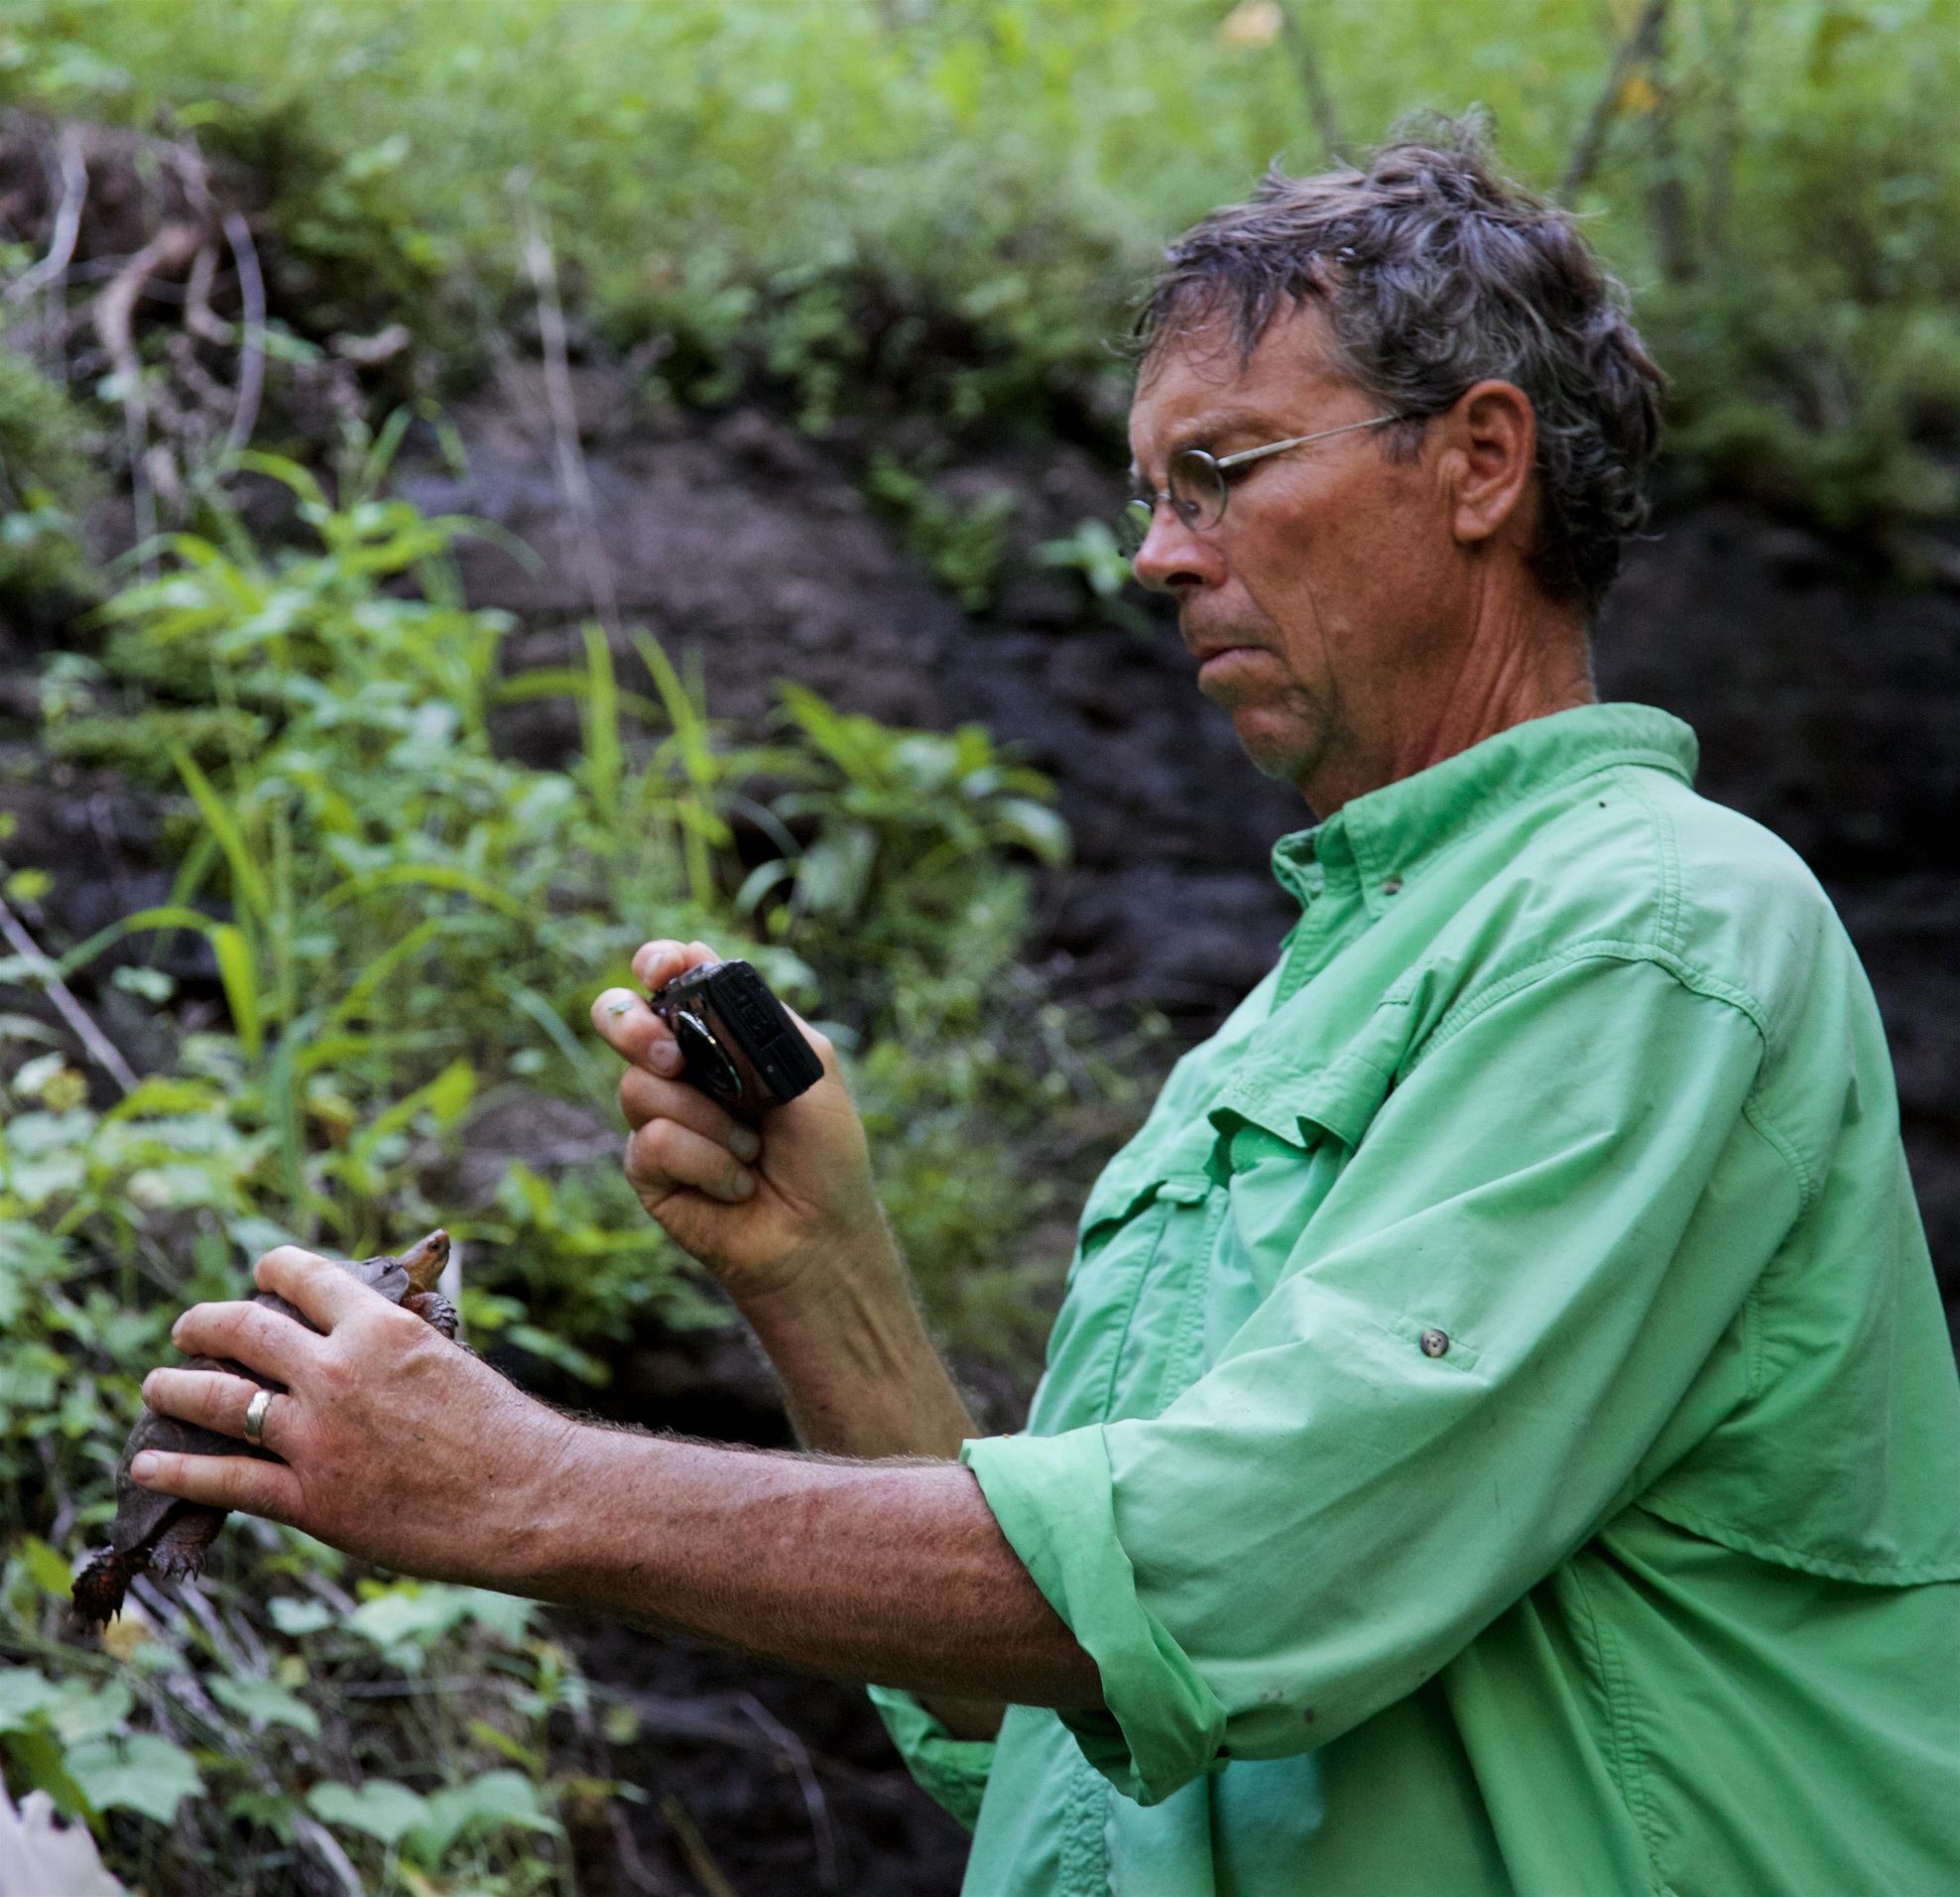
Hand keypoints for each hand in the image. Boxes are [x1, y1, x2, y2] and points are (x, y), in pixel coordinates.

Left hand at [130, 1248, 580, 1587]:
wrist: (526, 1498)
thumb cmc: (504, 1431)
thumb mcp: (449, 1360)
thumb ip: (396, 1346)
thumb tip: (363, 1338)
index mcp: (381, 1327)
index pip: (305, 1276)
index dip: (272, 1269)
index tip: (258, 1272)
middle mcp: (339, 1371)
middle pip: (244, 1332)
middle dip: (204, 1325)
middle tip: (187, 1329)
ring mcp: (318, 1436)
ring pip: (219, 1399)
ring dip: (175, 1388)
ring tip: (156, 1384)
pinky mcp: (310, 1499)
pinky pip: (223, 1479)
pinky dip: (177, 1468)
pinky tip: (150, 1461)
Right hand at [589, 938, 899, 1310]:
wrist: (820, 1234)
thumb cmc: (823, 1152)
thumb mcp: (810, 1068)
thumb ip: (760, 1020)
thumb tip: (704, 975)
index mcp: (722, 1034)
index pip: (672, 979)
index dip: (657, 963)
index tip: (660, 970)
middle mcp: (682, 1069)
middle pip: (620, 1017)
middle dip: (636, 1028)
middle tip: (673, 1058)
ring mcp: (660, 1117)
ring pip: (640, 1086)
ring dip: (709, 1121)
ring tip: (751, 1150)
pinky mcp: (647, 1169)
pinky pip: (655, 1141)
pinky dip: (707, 1162)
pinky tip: (735, 1184)